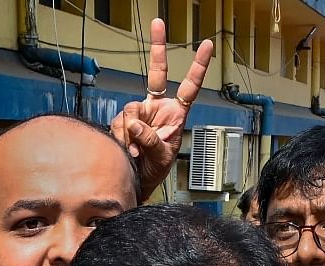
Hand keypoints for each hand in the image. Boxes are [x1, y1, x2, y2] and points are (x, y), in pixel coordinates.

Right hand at [110, 18, 211, 201]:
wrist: (136, 183)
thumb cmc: (155, 172)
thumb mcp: (161, 158)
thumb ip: (151, 140)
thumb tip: (136, 124)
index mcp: (176, 114)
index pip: (189, 87)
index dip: (198, 66)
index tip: (206, 45)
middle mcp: (157, 108)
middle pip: (156, 73)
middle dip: (158, 46)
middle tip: (159, 22)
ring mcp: (139, 114)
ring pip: (130, 109)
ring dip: (130, 133)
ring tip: (135, 152)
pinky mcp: (122, 122)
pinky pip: (118, 124)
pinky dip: (121, 138)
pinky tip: (127, 150)